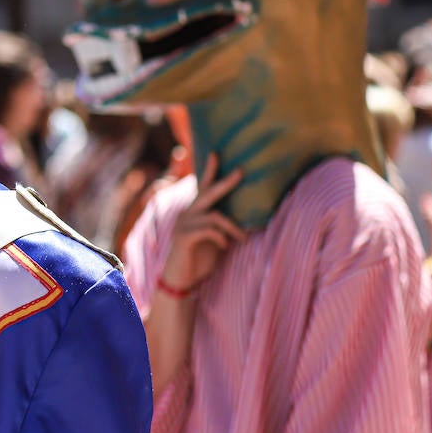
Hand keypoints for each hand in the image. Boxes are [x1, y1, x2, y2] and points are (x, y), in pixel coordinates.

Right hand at [160, 153, 245, 294]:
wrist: (180, 279)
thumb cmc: (200, 259)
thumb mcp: (216, 240)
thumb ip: (224, 227)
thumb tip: (250, 221)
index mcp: (194, 212)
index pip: (202, 187)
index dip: (208, 170)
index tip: (216, 153)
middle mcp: (187, 214)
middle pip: (207, 193)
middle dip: (225, 182)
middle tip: (241, 171)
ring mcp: (183, 224)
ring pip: (215, 215)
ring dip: (233, 227)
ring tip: (243, 238)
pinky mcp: (183, 237)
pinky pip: (209, 230)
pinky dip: (222, 237)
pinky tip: (224, 246)